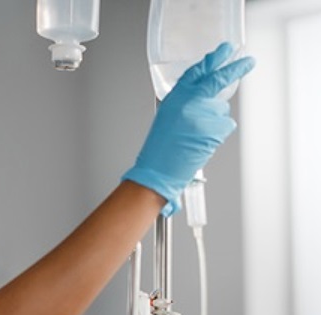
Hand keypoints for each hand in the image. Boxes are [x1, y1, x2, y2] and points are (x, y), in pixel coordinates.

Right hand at [122, 42, 254, 215]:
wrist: (159, 170)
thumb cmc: (159, 149)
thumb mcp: (166, 117)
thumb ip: (183, 103)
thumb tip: (202, 96)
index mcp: (175, 97)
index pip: (197, 71)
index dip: (213, 59)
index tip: (225, 50)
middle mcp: (190, 101)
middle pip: (218, 80)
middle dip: (236, 69)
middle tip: (248, 62)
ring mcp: (204, 114)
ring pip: (222, 108)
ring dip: (216, 119)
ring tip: (198, 135)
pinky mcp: (215, 128)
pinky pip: (226, 125)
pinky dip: (219, 133)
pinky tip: (204, 141)